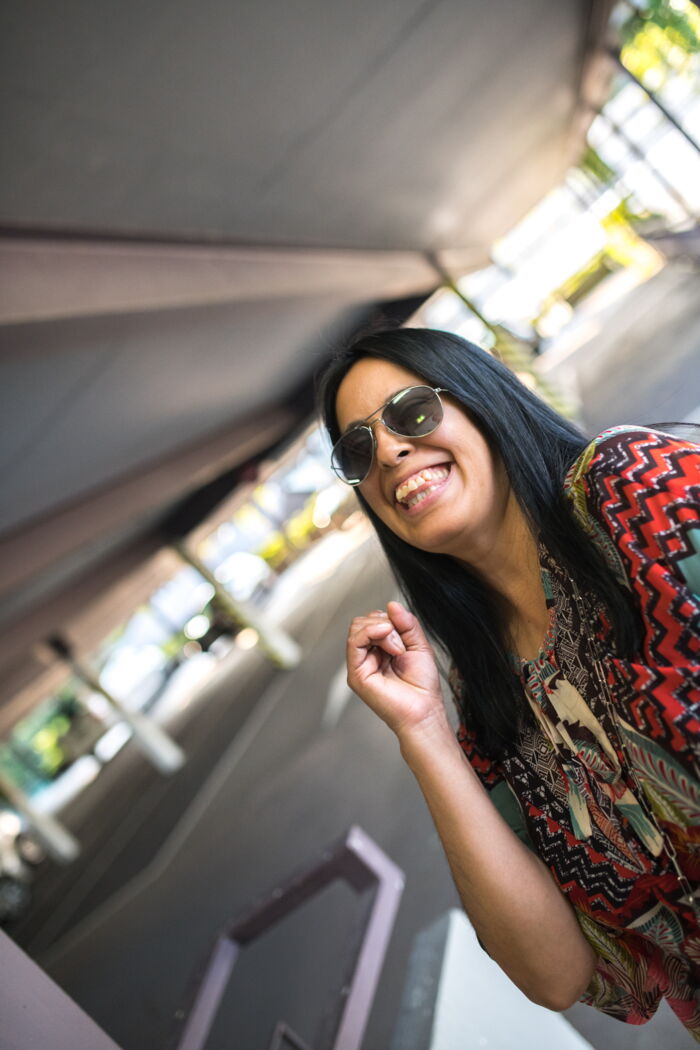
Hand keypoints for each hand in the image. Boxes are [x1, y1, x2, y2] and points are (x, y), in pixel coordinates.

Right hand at [346, 600, 447, 738]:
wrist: (424, 710)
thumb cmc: (422, 686)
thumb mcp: (419, 645)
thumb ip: (406, 623)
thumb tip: (391, 604)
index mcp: (380, 650)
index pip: (374, 620)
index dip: (390, 618)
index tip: (405, 633)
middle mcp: (367, 656)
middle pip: (362, 621)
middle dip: (385, 622)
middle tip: (401, 642)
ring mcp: (360, 665)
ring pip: (357, 628)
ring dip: (382, 629)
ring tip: (398, 648)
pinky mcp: (357, 674)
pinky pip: (354, 642)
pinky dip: (372, 633)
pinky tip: (391, 645)